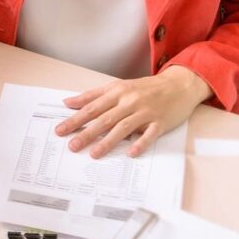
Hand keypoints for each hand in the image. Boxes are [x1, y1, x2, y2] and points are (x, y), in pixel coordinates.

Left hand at [55, 66, 211, 157]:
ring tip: (94, 154)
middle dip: (86, 133)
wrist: (179, 84)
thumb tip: (68, 102)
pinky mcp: (160, 122)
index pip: (91, 108)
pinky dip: (140, 143)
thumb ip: (92, 95)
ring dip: (108, 141)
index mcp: (117, 92)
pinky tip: (131, 153)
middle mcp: (129, 101)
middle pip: (104, 119)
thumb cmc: (145, 88)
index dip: (75, 119)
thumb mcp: (118, 87)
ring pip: (123, 127)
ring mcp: (146, 112)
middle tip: (72, 146)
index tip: (60, 130)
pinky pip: (149, 134)